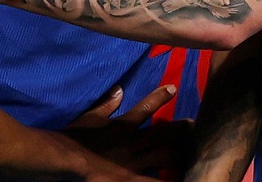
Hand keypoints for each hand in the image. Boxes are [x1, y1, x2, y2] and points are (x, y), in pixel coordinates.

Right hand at [66, 84, 192, 175]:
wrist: (68, 159)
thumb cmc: (75, 138)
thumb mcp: (88, 117)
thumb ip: (106, 105)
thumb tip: (120, 89)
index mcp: (123, 126)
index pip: (146, 108)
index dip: (160, 97)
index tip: (173, 88)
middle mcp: (135, 143)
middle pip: (165, 135)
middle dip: (181, 130)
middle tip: (193, 126)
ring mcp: (137, 163)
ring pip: (167, 157)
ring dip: (178, 154)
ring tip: (190, 153)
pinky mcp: (133, 179)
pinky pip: (155, 180)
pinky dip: (165, 178)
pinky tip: (179, 178)